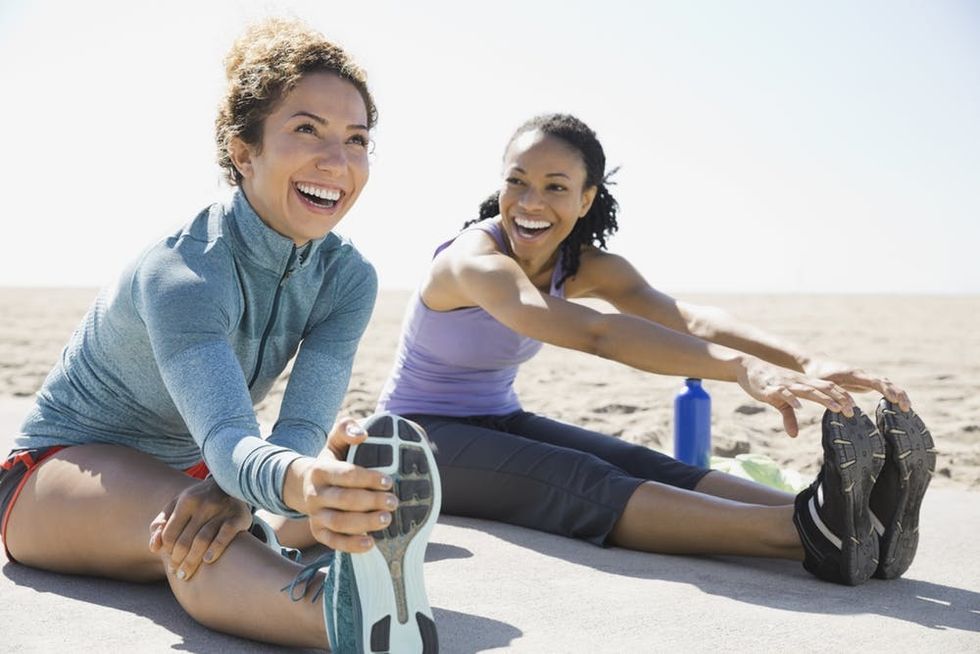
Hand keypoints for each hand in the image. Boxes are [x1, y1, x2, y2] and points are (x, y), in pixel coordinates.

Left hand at [149, 477, 251, 580]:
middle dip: (177, 560)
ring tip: (186, 574)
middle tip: (178, 572)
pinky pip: (225, 535)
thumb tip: (154, 547)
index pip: (170, 534)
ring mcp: (222, 510)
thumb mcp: (178, 505)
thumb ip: (163, 523)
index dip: (166, 551)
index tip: (170, 562)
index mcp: (186, 500)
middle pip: (184, 540)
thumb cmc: (200, 500)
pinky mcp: (238, 517)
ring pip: (202, 540)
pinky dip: (215, 548)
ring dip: (191, 561)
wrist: (235, 484)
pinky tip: (208, 560)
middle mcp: (203, 504)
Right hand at [284, 417, 397, 552]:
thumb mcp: (335, 440)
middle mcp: (315, 494)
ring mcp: (315, 514)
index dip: (368, 478)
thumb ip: (346, 429)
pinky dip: (350, 545)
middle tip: (394, 502)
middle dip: (371, 502)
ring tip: (387, 520)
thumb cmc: (332, 459)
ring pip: (338, 523)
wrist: (307, 483)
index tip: (388, 481)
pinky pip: (332, 542)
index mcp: (320, 470)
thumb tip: (362, 434)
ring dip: (364, 523)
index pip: (345, 475)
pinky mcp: (317, 531)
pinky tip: (370, 543)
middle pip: (344, 500)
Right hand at [735, 357, 856, 436]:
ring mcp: (786, 384)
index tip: (854, 409)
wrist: (748, 367)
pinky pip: (785, 393)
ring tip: (836, 408)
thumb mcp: (780, 402)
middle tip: (852, 411)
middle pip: (823, 388)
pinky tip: (800, 406)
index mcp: (803, 383)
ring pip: (808, 390)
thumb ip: (789, 417)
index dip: (841, 397)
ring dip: (823, 399)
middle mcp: (798, 382)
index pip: (828, 388)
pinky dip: (793, 399)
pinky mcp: (772, 388)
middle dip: (839, 399)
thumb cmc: (767, 383)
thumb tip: (794, 435)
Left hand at [804, 358, 910, 410]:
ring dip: (897, 393)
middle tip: (906, 407)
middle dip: (897, 393)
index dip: (886, 390)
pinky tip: (899, 405)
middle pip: (885, 381)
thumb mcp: (823, 386)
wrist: (817, 364)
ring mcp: (865, 377)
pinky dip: (892, 394)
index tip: (895, 399)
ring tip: (907, 408)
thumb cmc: (818, 375)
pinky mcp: (865, 382)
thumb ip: (834, 396)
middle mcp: (862, 374)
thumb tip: (847, 410)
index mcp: (853, 374)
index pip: (874, 381)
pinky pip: (882, 387)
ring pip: (886, 383)